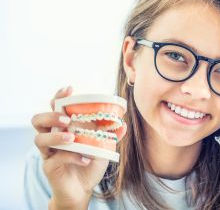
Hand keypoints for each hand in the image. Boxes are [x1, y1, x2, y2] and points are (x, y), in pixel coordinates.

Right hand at [31, 86, 108, 209]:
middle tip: (66, 119)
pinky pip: (55, 158)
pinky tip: (86, 158)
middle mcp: (52, 137)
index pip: (55, 107)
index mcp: (63, 127)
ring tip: (72, 138)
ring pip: (39, 139)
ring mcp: (48, 152)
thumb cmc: (90, 163)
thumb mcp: (103, 147)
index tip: (70, 89)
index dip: (59, 96)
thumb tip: (123, 124)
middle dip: (51, 116)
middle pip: (38, 120)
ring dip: (56, 136)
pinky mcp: (49, 166)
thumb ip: (110, 135)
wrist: (83, 189)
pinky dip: (72, 156)